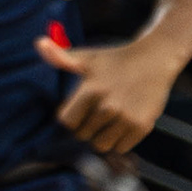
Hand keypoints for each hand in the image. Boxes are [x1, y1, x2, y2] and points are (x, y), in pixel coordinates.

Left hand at [42, 30, 181, 154]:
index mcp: (90, 90)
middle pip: (82, 135)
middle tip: (93, 116)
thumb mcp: (87, 58)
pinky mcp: (142, 126)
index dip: (69, 118)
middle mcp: (108, 106)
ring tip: (106, 123)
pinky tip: (120, 126)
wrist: (153, 61)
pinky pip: (121, 148)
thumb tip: (38, 43)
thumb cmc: (114, 60)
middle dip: (84, 128)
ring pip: (101, 145)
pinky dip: (118, 141)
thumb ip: (61, 57)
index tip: (76, 112)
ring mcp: (126, 118)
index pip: (67, 121)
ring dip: (101, 137)